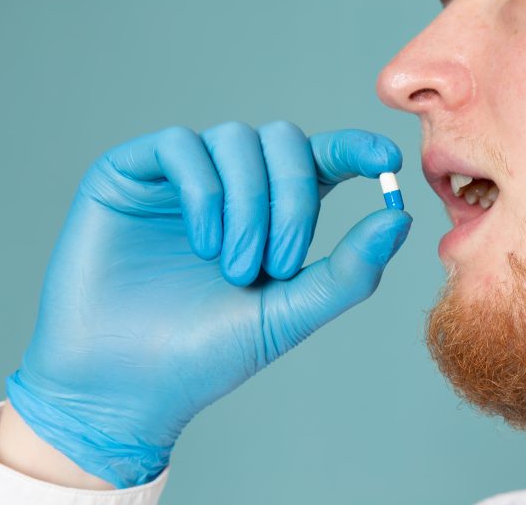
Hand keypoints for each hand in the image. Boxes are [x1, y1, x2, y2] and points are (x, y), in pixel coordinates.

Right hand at [5, 121, 411, 488]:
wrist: (126, 386)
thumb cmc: (209, 353)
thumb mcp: (291, 313)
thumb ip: (349, 270)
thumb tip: (400, 218)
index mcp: (273, 213)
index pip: (321, 160)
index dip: (354, 149)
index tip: (385, 161)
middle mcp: (231, 187)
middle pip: (283, 141)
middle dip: (293, 199)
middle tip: (280, 264)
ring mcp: (181, 178)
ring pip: (236, 139)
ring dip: (247, 203)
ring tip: (234, 268)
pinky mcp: (131, 174)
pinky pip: (180, 146)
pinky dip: (204, 190)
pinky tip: (202, 242)